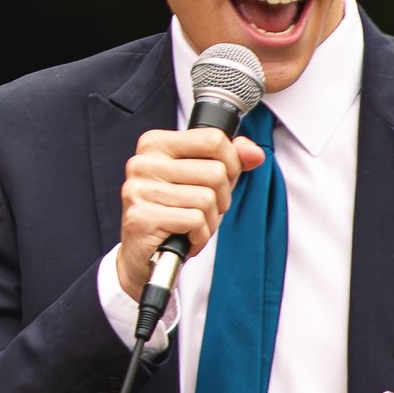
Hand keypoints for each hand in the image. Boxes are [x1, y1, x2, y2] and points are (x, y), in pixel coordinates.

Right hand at [115, 127, 268, 299]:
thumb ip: (230, 160)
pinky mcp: (142, 217)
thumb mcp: (203, 179)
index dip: (230, 163)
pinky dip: (200, 236)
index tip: (219, 180)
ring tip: (193, 225)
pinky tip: (186, 237)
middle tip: (203, 210)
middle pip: (215, 172)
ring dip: (210, 220)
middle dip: (221, 198)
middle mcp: (142, 163)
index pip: (213, 139)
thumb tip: (254, 153)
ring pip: (207, 199)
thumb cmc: (175, 211)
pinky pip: (195, 221)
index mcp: (155, 144)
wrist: (144, 253)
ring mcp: (139, 190)